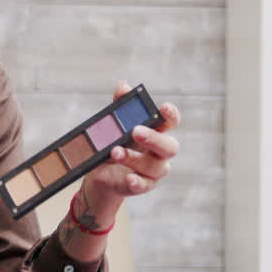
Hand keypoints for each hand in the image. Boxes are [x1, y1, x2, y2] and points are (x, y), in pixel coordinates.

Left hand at [80, 80, 181, 215]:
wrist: (101, 173)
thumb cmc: (114, 144)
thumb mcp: (114, 125)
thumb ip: (120, 106)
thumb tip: (123, 85)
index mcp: (157, 132)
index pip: (171, 122)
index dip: (171, 115)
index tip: (163, 107)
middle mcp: (160, 152)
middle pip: (169, 146)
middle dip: (154, 138)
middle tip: (136, 131)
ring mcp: (154, 171)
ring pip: (153, 166)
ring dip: (134, 158)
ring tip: (115, 151)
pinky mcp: (143, 185)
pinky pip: (145, 185)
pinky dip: (137, 182)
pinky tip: (128, 177)